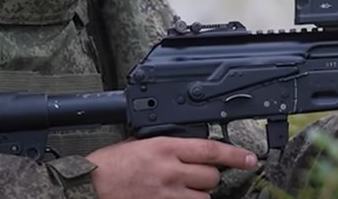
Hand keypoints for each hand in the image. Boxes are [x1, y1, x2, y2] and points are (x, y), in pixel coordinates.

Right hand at [85, 137, 257, 198]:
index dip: (236, 155)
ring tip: (181, 191)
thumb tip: (190, 148)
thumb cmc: (109, 166)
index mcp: (164, 148)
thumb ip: (168, 145)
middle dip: (208, 177)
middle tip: (194, 177)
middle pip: (211, 177)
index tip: (250, 159)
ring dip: (198, 195)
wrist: (87, 188)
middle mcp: (169, 172)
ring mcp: (166, 195)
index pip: (211, 150)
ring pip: (203, 198)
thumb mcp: (140, 144)